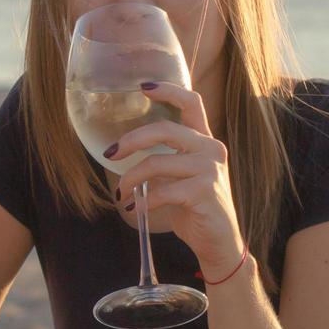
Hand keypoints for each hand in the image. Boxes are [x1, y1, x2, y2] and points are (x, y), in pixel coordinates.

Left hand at [111, 81, 245, 279]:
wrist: (218, 242)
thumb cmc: (193, 206)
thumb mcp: (179, 176)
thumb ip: (164, 158)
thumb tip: (123, 149)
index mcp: (204, 140)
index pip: (192, 102)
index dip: (168, 90)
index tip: (143, 86)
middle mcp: (210, 149)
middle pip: (165, 129)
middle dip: (131, 140)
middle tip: (110, 154)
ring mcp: (210, 170)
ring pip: (157, 163)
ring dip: (131, 179)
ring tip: (122, 194)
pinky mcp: (205, 192)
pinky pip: (163, 191)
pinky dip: (144, 201)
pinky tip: (135, 209)